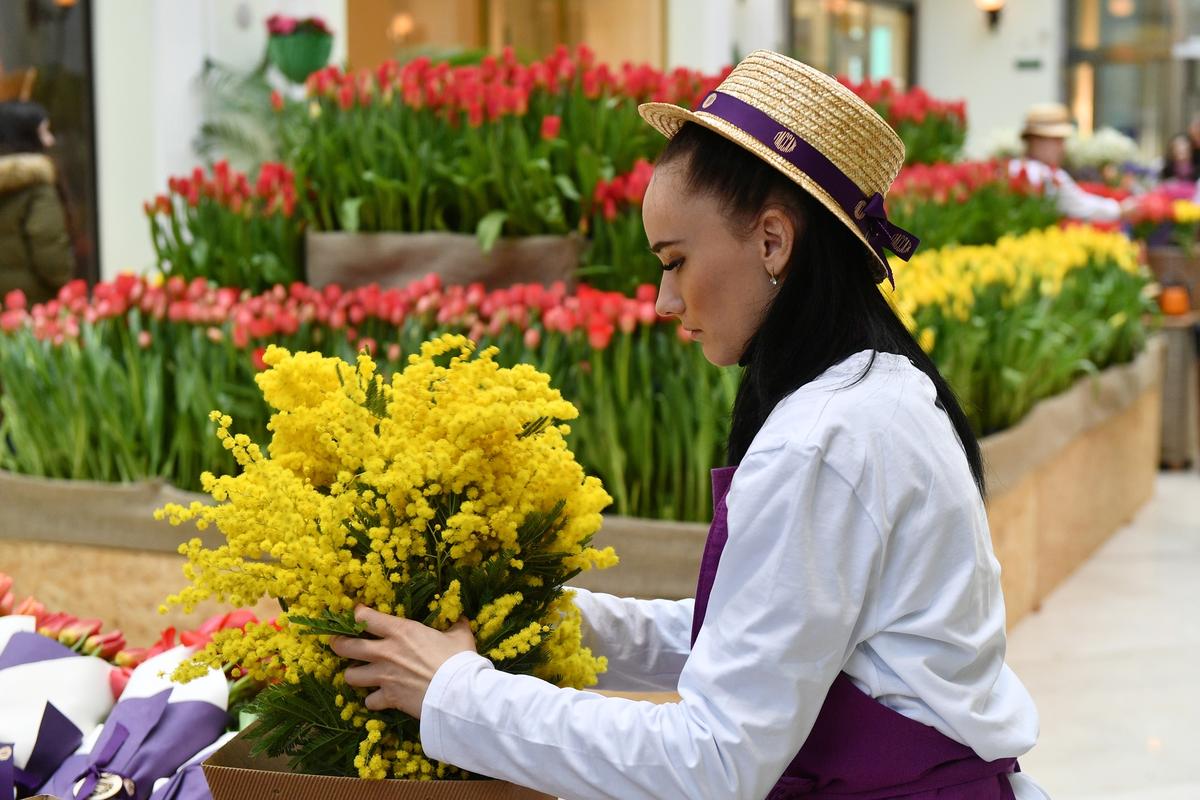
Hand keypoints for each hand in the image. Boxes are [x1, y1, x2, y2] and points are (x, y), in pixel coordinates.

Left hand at [330, 606, 477, 718]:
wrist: (458, 692)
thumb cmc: (458, 659)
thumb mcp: (460, 636)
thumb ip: (455, 626)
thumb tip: (461, 619)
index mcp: (400, 631)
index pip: (365, 617)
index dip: (358, 615)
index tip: (358, 615)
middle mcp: (385, 652)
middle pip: (346, 647)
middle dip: (339, 644)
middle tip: (340, 643)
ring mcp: (384, 676)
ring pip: (350, 676)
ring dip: (354, 675)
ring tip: (360, 673)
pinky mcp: (388, 698)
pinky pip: (369, 701)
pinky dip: (374, 700)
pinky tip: (380, 698)